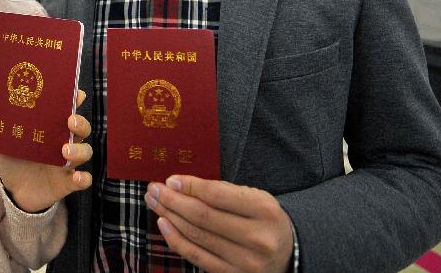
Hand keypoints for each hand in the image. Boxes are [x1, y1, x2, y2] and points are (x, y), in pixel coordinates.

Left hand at [0, 90, 92, 212]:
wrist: (13, 189)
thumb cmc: (13, 156)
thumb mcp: (1, 138)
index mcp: (51, 126)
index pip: (69, 108)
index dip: (76, 99)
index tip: (77, 93)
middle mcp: (64, 140)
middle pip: (82, 128)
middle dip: (80, 122)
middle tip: (69, 121)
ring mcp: (68, 162)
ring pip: (85, 152)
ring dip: (79, 150)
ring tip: (64, 151)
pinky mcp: (67, 182)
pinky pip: (83, 180)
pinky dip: (83, 178)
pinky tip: (78, 178)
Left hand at [145, 176, 292, 272]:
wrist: (287, 253)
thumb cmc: (263, 219)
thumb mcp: (255, 197)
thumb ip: (222, 191)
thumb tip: (179, 185)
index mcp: (264, 210)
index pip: (217, 196)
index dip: (189, 187)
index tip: (169, 180)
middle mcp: (256, 238)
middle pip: (202, 216)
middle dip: (172, 200)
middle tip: (153, 189)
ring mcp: (244, 261)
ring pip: (196, 236)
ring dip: (170, 216)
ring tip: (155, 202)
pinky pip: (196, 256)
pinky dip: (176, 239)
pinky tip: (164, 224)